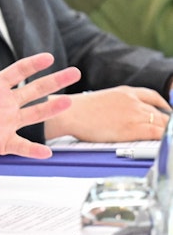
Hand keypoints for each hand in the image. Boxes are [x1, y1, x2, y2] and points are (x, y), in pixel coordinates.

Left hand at [0, 27, 80, 158]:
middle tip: (75, 72)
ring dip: (50, 109)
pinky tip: (47, 152)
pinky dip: (33, 150)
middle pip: (34, 89)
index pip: (17, 72)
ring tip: (69, 103)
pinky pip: (20, 146)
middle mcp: (4, 104)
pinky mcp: (1, 142)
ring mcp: (5, 123)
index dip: (33, 64)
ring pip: (33, 114)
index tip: (49, 57)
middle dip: (54, 80)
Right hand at [45, 86, 169, 141]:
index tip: (167, 112)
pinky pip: (158, 133)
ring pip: (163, 123)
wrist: (71, 113)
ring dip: (167, 131)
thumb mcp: (101, 99)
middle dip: (167, 122)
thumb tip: (122, 116)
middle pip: (161, 112)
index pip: (153, 96)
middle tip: (168, 129)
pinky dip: (164, 137)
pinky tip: (164, 142)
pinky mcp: (133, 128)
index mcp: (124, 91)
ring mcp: (135, 114)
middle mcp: (133, 100)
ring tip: (166, 138)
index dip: (164, 105)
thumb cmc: (78, 110)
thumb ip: (117, 104)